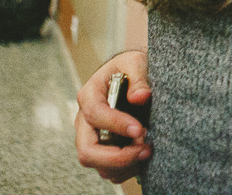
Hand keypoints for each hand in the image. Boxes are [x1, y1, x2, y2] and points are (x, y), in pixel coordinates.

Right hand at [75, 50, 151, 183]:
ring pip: (96, 164)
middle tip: (145, 150)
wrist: (131, 75)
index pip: (95, 114)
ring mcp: (91, 137)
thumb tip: (140, 96)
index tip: (140, 130)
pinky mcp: (101, 149)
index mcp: (89, 95)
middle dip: (116, 157)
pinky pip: (106, 169)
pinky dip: (124, 170)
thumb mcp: (135, 61)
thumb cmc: (131, 68)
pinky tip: (143, 159)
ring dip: (123, 166)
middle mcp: (84, 120)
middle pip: (87, 150)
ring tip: (147, 153)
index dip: (116, 125)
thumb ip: (138, 76)